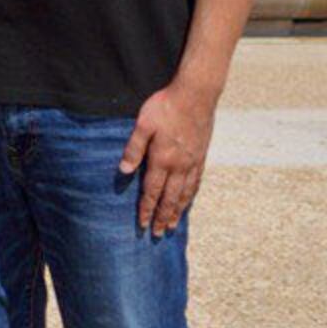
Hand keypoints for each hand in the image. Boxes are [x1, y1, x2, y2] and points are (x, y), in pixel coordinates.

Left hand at [121, 77, 217, 235]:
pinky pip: (196, 181)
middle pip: (170, 198)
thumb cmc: (165, 106)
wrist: (196, 94)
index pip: (152, 191)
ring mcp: (193, 161)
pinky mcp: (202, 155)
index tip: (142, 224)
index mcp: (162, 159)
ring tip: (173, 225)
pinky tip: (188, 200)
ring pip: (185, 193)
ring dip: (178, 211)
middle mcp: (180, 165)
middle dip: (162, 217)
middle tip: (157, 233)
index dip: (147, 209)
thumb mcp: (143, 124)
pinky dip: (191, 195)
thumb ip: (133, 149)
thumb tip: (124, 172)